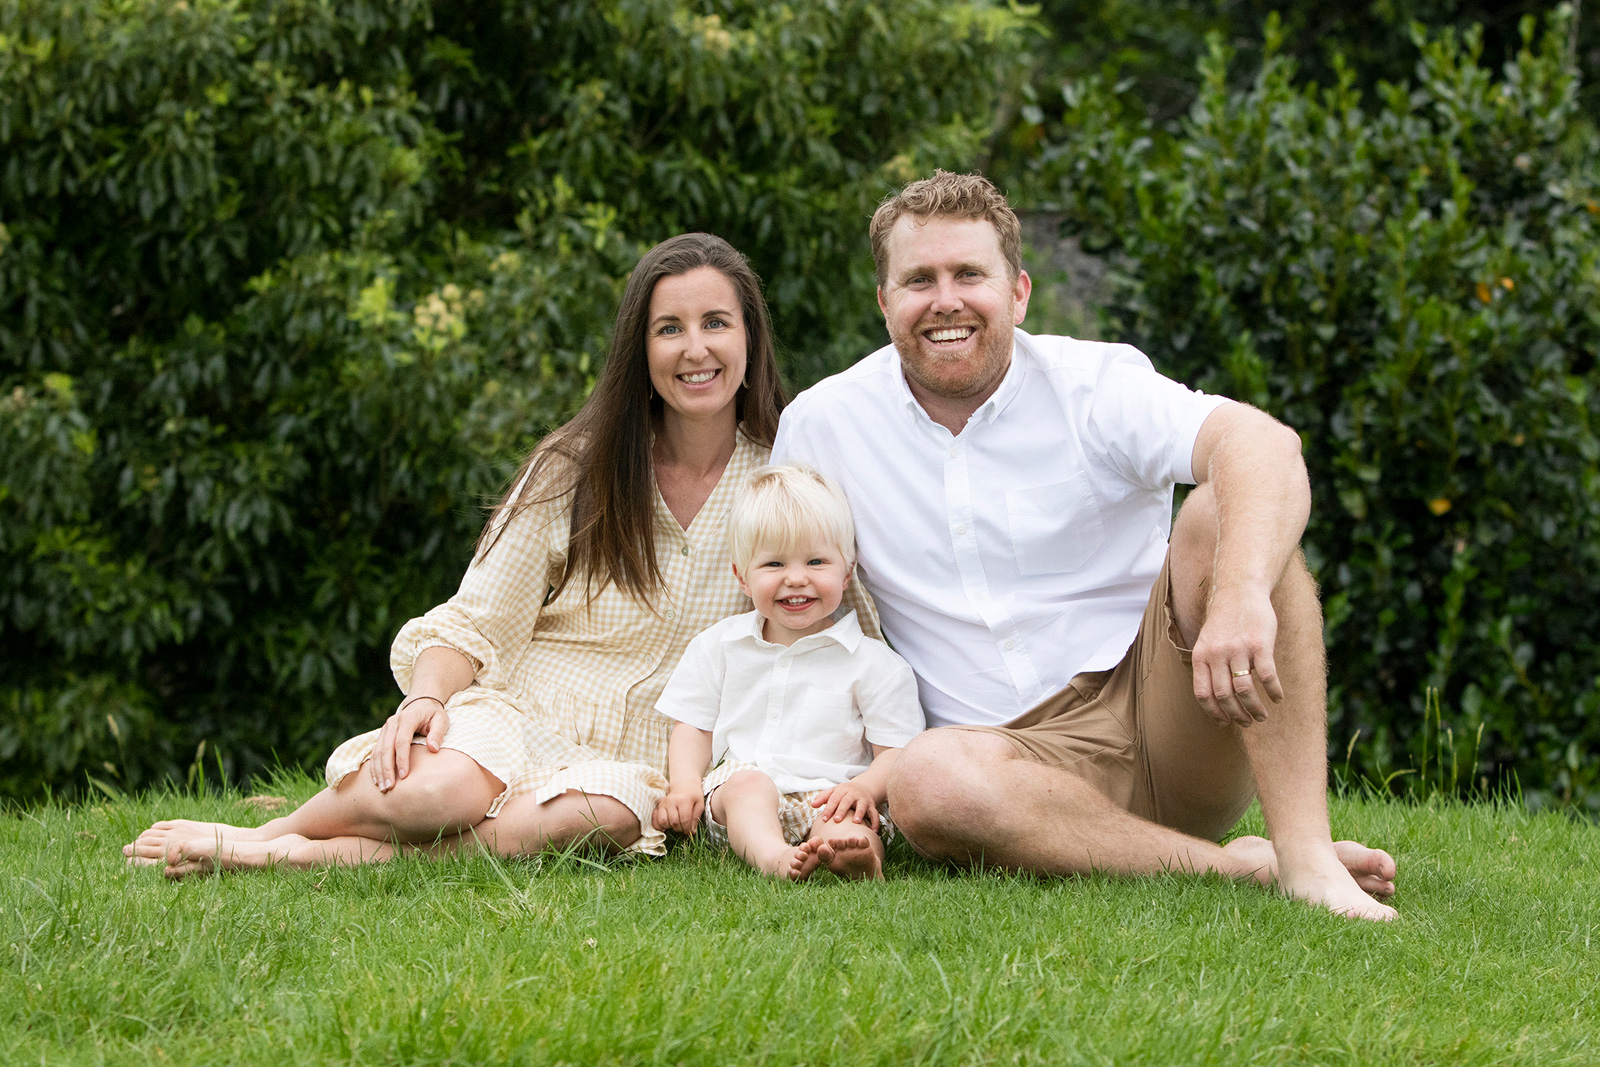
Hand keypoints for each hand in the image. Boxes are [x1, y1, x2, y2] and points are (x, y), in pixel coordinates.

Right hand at [370, 695, 449, 791]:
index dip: (402, 759)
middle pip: (386, 748)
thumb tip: (433, 749)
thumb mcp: (441, 720)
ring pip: (378, 752)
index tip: (404, 775)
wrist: (421, 703)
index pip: (402, 741)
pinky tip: (376, 780)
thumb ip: (438, 733)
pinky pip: (375, 752)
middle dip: (387, 769)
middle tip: (389, 787)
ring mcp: (385, 729)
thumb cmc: (433, 714)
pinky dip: (374, 766)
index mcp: (407, 719)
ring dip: (379, 770)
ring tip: (382, 788)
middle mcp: (392, 723)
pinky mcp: (382, 735)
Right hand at [653, 785, 704, 833]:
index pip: (684, 819)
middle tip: (683, 828)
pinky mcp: (658, 806)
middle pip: (674, 822)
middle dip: (680, 829)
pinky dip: (658, 825)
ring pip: (663, 821)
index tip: (689, 831)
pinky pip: (654, 818)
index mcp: (684, 800)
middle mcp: (671, 801)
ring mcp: (663, 803)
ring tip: (675, 825)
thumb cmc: (693, 795)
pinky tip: (665, 826)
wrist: (683, 785)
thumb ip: (696, 817)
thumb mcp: (699, 804)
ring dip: (669, 827)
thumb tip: (692, 832)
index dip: (687, 828)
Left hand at [811, 780, 879, 830]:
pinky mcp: (872, 806)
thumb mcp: (833, 792)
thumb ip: (823, 798)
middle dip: (842, 810)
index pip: (834, 799)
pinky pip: (875, 814)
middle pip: (847, 801)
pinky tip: (873, 831)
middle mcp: (853, 794)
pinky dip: (875, 822)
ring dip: (860, 813)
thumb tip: (812, 804)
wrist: (863, 787)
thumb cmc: (844, 793)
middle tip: (836, 820)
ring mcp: (864, 800)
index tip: (824, 819)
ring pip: (862, 806)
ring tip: (856, 822)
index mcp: (842, 790)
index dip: (829, 808)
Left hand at [1190, 586, 1284, 727]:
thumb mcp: (1207, 641)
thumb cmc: (1224, 620)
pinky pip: (1267, 675)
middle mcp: (1217, 654)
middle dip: (1237, 715)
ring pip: (1245, 690)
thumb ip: (1208, 665)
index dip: (1214, 713)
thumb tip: (1217, 699)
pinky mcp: (1260, 644)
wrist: (1240, 589)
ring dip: (1255, 709)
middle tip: (1247, 722)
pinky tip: (1278, 698)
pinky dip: (1274, 691)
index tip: (1225, 723)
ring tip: (1262, 716)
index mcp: (1201, 655)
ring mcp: (1238, 649)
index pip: (1203, 694)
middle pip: (1225, 696)